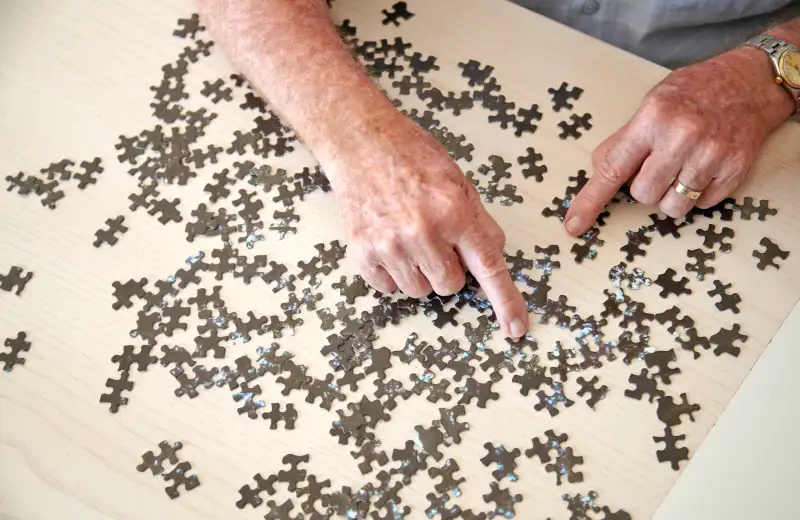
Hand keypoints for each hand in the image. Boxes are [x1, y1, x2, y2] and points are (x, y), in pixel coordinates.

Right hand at [324, 111, 528, 337]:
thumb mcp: (458, 180)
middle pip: (449, 285)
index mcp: (453, 211)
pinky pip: (388, 288)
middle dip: (448, 269)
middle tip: (434, 239)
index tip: (516, 328)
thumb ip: (479, 221)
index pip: (488, 267)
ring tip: (408, 238)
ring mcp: (389, 244)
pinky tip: (387, 241)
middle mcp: (422, 231)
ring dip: (419, 273)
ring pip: (418, 291)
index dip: (505, 301)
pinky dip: (391, 272)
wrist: (359, 141)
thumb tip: (493, 255)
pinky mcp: (361, 252)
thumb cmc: (410, 155)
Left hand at [564, 46, 795, 235]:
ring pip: (672, 207)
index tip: (573, 224)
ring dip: (672, 195)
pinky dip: (698, 194)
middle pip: (643, 195)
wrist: (749, 81)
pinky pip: (701, 205)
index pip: (612, 168)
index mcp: (652, 118)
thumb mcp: (650, 105)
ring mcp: (711, 154)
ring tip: (683, 166)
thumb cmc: (693, 93)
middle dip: (646, 187)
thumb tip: (599, 171)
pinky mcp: (735, 169)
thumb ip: (623, 141)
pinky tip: (705, 167)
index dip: (591, 200)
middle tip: (660, 164)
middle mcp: (682, 136)